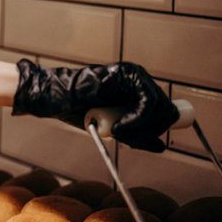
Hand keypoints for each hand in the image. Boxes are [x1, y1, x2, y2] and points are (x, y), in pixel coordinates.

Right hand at [11, 59, 177, 151]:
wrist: (54, 98)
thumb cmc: (78, 110)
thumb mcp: (113, 127)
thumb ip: (136, 135)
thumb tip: (161, 146)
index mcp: (139, 90)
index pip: (165, 113)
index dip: (155, 131)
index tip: (135, 142)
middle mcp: (141, 80)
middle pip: (167, 112)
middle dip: (148, 132)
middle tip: (124, 139)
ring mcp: (136, 75)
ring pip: (161, 109)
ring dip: (141, 129)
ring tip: (116, 133)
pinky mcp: (130, 75)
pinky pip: (148, 103)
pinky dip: (137, 120)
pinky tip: (118, 127)